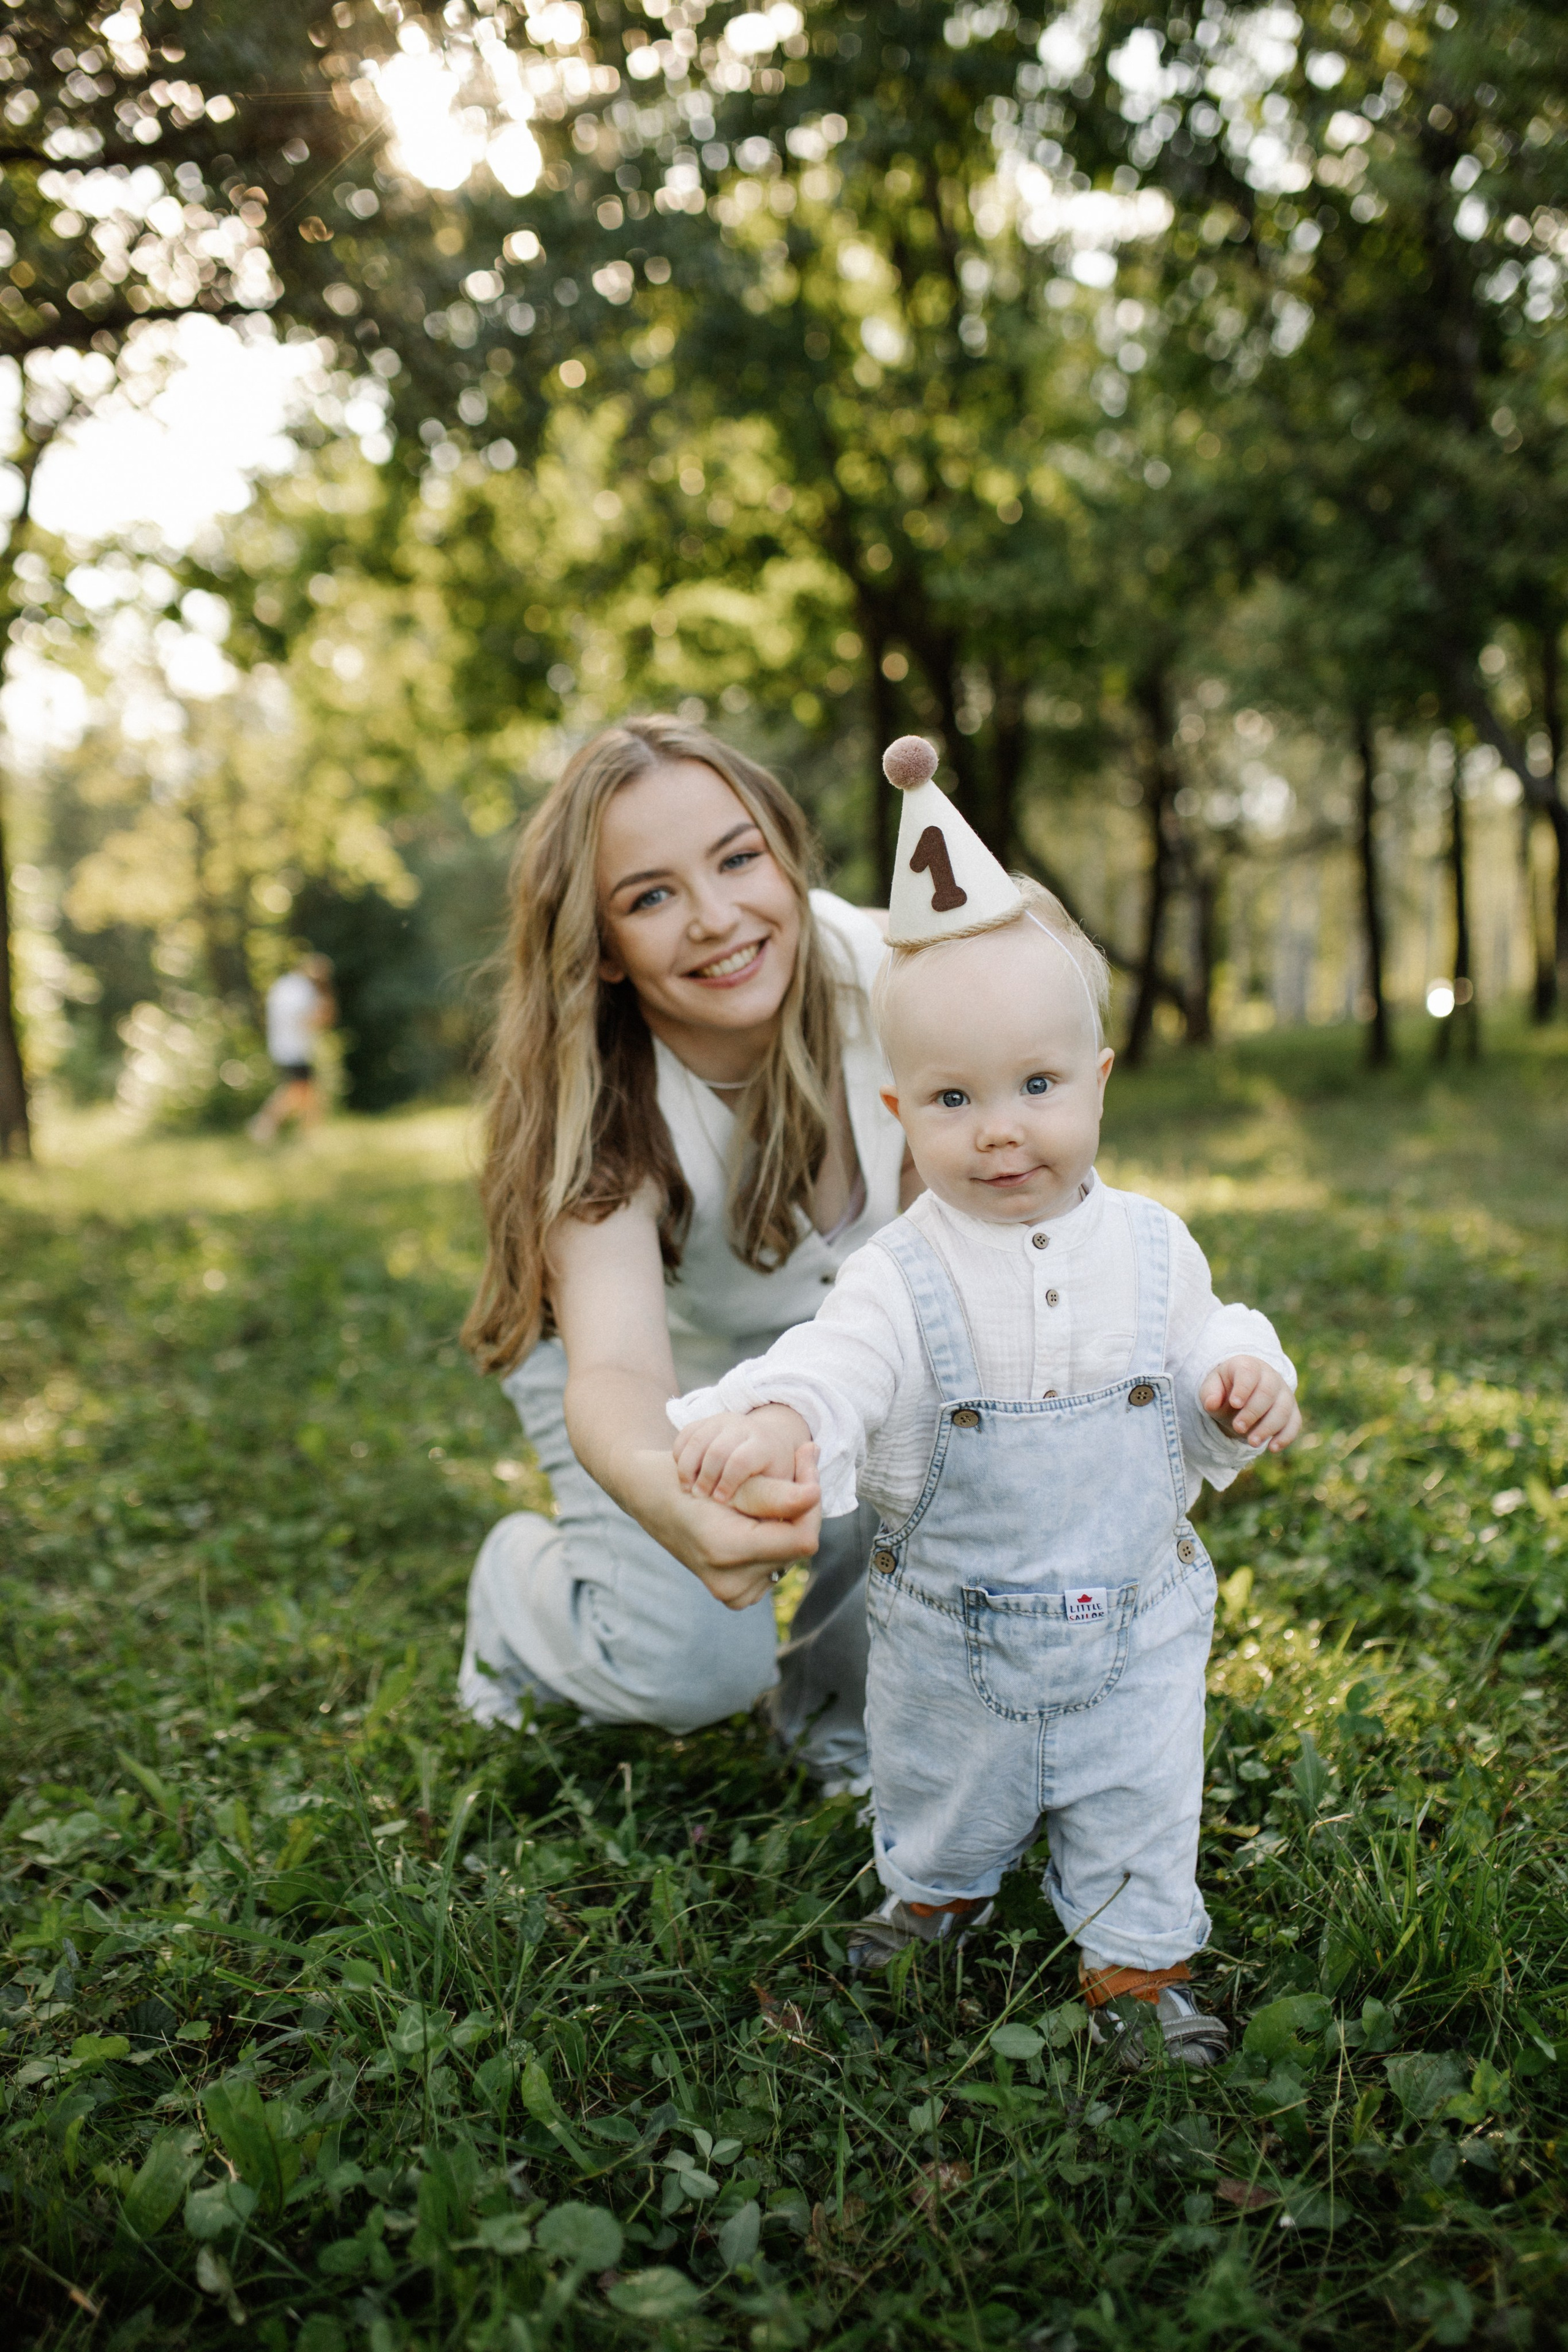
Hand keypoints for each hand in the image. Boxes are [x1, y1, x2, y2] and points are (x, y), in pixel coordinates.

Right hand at [628, 1443, 821, 1611]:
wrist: (650, 1496)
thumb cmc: (684, 1478)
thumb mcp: (728, 1478)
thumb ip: (774, 1493)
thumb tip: (814, 1495)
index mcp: (726, 1552)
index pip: (802, 1539)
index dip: (813, 1501)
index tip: (808, 1460)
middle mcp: (730, 1584)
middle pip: (798, 1547)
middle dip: (802, 1507)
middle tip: (799, 1461)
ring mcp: (732, 1594)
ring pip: (790, 1555)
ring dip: (790, 1522)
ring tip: (774, 1490)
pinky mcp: (735, 1595)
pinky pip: (775, 1565)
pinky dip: (775, 1538)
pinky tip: (761, 1516)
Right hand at [673, 1404, 811, 1503]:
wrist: (761, 1445)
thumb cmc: (769, 1476)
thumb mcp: (778, 1486)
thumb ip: (779, 1498)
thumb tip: (785, 1508)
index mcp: (764, 1444)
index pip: (741, 1460)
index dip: (729, 1481)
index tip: (721, 1501)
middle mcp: (744, 1426)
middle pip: (717, 1450)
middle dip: (707, 1477)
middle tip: (702, 1499)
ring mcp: (721, 1420)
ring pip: (697, 1442)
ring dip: (689, 1470)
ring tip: (690, 1491)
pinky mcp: (703, 1421)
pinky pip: (685, 1437)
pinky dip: (679, 1458)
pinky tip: (685, 1478)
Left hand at [1199, 1357, 1300, 1452]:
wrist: (1241, 1394)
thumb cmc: (1225, 1389)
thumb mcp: (1212, 1388)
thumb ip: (1209, 1393)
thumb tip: (1211, 1403)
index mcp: (1248, 1366)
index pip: (1249, 1373)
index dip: (1243, 1388)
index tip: (1234, 1403)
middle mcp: (1270, 1377)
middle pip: (1268, 1392)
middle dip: (1253, 1412)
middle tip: (1237, 1428)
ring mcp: (1284, 1393)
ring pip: (1283, 1409)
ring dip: (1268, 1428)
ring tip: (1252, 1442)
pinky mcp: (1292, 1410)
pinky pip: (1295, 1422)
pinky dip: (1286, 1436)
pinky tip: (1272, 1448)